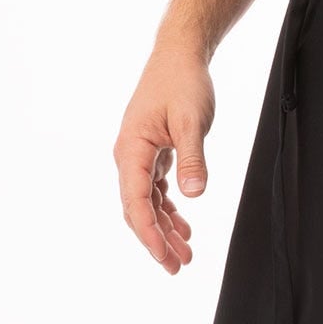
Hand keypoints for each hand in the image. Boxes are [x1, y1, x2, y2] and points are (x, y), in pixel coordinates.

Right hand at [114, 37, 213, 273]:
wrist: (179, 56)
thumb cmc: (182, 83)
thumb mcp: (193, 120)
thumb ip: (193, 158)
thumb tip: (193, 194)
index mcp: (132, 149)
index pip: (135, 201)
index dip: (149, 232)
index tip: (164, 255)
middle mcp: (130, 156)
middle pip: (138, 209)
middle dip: (156, 240)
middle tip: (177, 267)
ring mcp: (139, 156)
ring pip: (147, 203)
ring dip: (164, 229)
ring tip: (185, 255)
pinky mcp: (152, 153)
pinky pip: (155, 190)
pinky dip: (168, 210)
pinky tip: (184, 227)